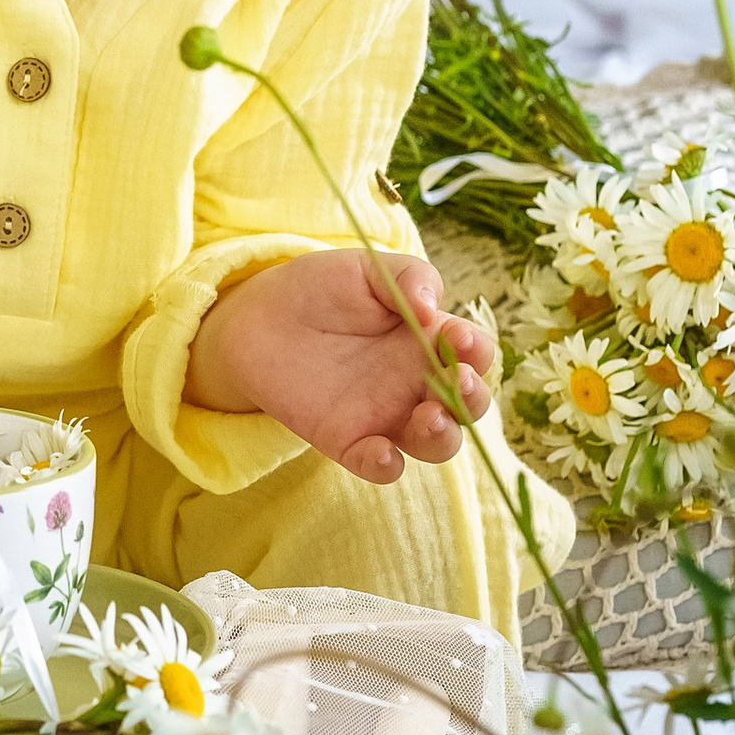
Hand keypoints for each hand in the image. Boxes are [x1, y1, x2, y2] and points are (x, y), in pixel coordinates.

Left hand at [184, 248, 494, 486]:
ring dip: (442, 436)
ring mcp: (387, 415)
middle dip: (472, 398)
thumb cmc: (321, 288)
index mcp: (430, 340)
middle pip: (467, 405)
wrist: (258, 318)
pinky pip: (379, 464)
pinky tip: (381, 452)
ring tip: (429, 419)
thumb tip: (432, 307)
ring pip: (435, 443)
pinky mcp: (350, 440)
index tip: (458, 339)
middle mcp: (418, 382)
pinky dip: (386, 465)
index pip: (473, 352)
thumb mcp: (366, 269)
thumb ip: (407, 278)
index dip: (475, 350)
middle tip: (457, 383)